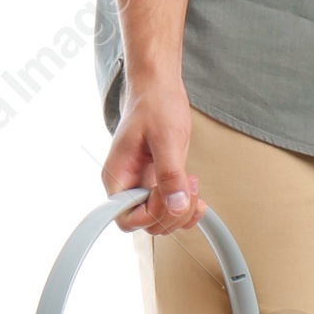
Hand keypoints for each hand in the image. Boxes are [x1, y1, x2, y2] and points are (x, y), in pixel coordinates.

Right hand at [102, 79, 205, 232]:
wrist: (158, 89)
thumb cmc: (154, 105)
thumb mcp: (166, 137)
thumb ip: (170, 173)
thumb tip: (176, 204)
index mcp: (117, 176)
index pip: (125, 219)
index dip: (150, 215)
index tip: (167, 195)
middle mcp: (127, 185)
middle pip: (146, 224)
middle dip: (172, 212)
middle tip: (187, 187)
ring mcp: (143, 185)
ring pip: (161, 220)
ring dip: (182, 211)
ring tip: (192, 184)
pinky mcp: (159, 182)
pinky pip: (170, 208)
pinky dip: (186, 209)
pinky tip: (196, 197)